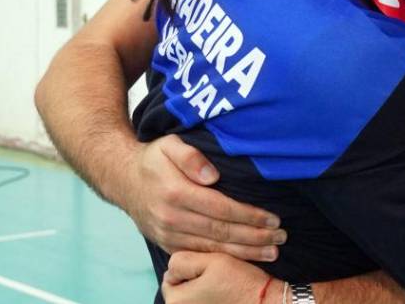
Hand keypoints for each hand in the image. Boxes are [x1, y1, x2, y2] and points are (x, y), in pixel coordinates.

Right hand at [117, 135, 284, 260]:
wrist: (123, 179)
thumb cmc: (153, 159)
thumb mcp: (170, 144)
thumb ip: (191, 156)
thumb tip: (211, 175)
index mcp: (176, 193)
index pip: (221, 209)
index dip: (249, 216)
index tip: (273, 218)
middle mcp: (172, 218)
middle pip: (221, 232)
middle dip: (254, 237)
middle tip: (281, 237)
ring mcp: (168, 234)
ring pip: (212, 248)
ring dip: (245, 252)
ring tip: (272, 251)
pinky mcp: (168, 244)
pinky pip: (200, 254)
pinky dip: (224, 259)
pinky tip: (245, 259)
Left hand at [162, 251, 274, 303]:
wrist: (267, 303)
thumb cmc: (241, 282)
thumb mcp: (212, 260)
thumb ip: (183, 260)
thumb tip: (172, 266)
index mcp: (176, 300)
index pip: (170, 274)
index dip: (190, 265)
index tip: (210, 267)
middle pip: (178, 288)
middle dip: (193, 278)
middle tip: (217, 274)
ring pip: (191, 296)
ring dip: (201, 288)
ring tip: (223, 285)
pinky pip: (203, 303)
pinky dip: (210, 299)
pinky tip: (225, 295)